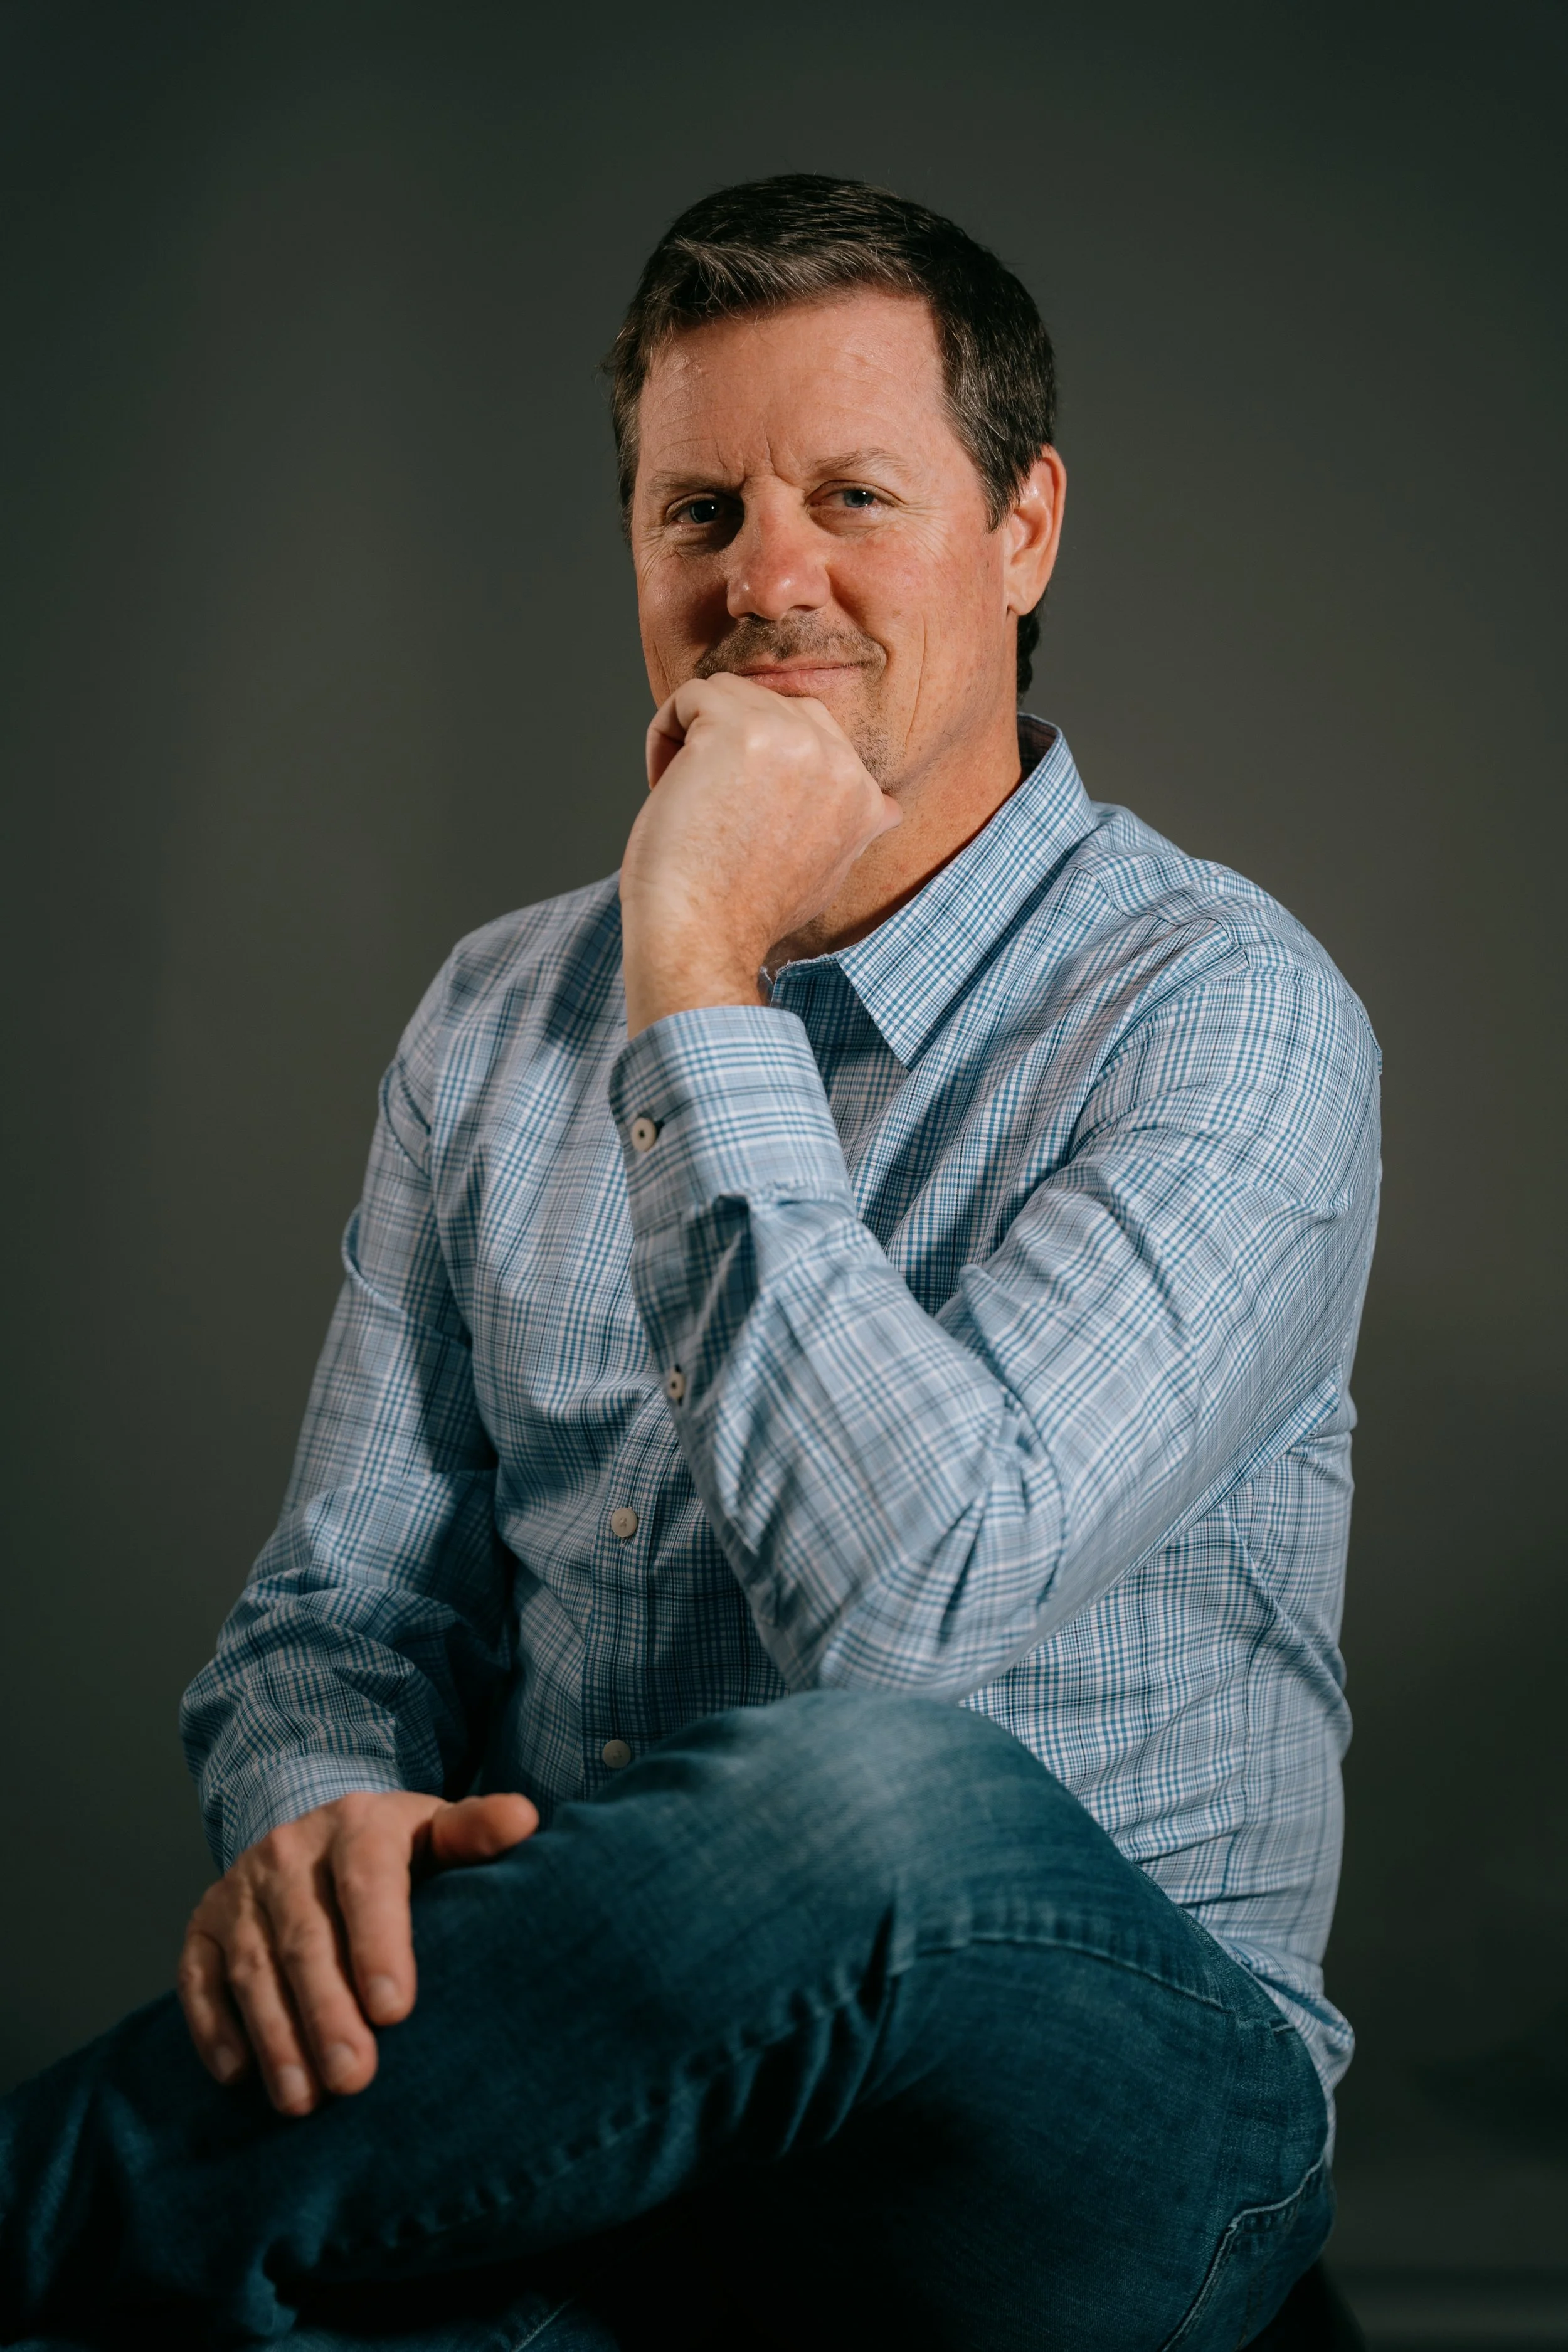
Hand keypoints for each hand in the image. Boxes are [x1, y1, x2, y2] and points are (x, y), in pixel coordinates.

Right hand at [177, 1787, 536, 2114]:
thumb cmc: (398, 1853)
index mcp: (358, 1825)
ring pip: (252, 1967)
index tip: (396, 2010)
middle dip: (327, 2013)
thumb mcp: (438, 1832)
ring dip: (275, 2036)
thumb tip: (523, 1818)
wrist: (319, 1836)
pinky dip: (214, 2028)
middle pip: (306, 1937)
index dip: (378, 1943)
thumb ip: (477, 1831)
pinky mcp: (202, 1925)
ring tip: (302, 2100)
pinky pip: (198, 1979)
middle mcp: (290, 1852)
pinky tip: (238, 2076)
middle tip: (354, 2079)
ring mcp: (239, 1889)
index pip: (367, 1881)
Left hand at [620, 673, 900, 1035]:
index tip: (737, 817)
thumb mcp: (826, 875)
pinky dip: (664, 732)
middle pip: (774, 706)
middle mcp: (839, 761)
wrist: (701, 938)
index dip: (763, 765)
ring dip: (693, 737)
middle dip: (731, 744)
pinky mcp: (737, 727)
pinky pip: (689, 695)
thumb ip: (851, 830)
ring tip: (683, 794)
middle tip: (707, 803)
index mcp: (865, 797)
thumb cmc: (742, 916)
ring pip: (729, 694)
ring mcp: (792, 739)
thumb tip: (883, 810)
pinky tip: (662, 783)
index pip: (815, 734)